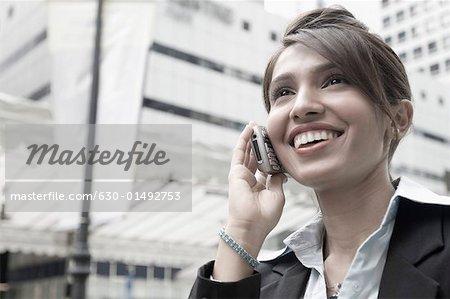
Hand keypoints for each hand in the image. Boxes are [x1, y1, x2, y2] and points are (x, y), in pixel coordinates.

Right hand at [226, 122, 285, 250]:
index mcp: (261, 186)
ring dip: (252, 138)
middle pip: (256, 157)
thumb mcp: (277, 195)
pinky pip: (239, 152)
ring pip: (248, 152)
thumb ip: (277, 180)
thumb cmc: (265, 216)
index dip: (271, 154)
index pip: (266, 166)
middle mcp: (250, 180)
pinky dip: (244, 140)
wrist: (251, 226)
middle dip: (261, 143)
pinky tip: (249, 129)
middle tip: (266, 129)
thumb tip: (280, 170)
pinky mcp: (235, 172)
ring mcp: (242, 175)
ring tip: (257, 124)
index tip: (277, 144)